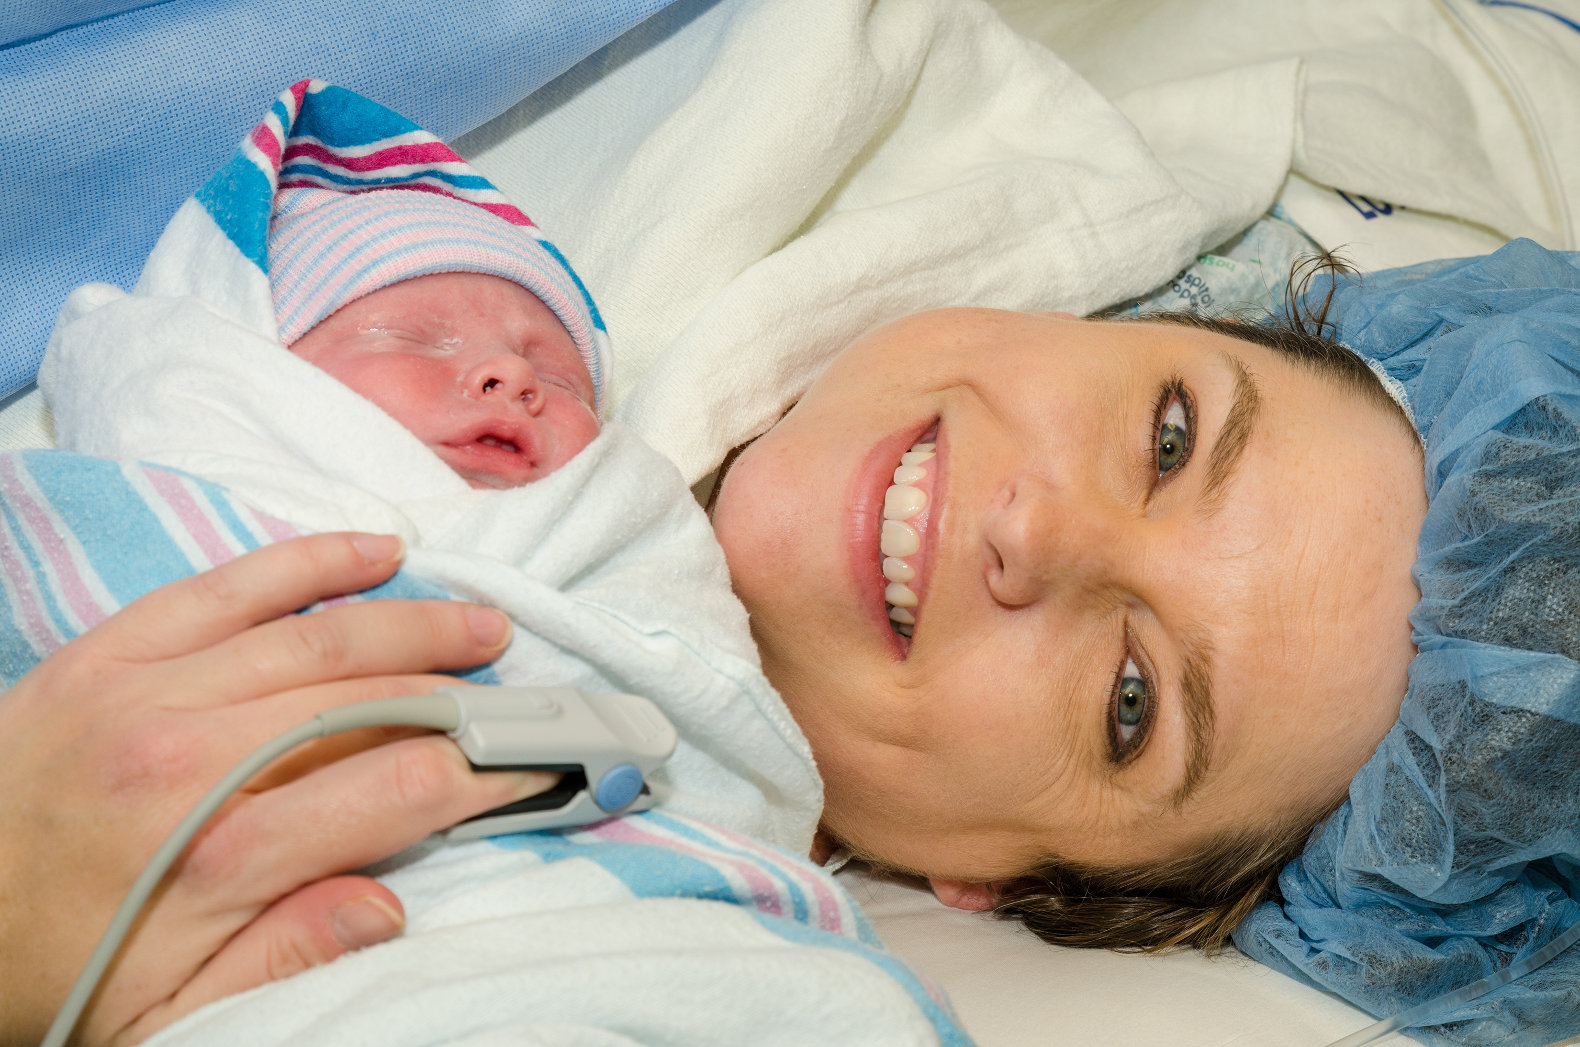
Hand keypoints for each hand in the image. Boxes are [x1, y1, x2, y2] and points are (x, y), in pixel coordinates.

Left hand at [0, 532, 552, 1045]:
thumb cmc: (49, 973)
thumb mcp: (167, 1016)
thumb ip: (284, 958)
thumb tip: (389, 903)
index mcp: (224, 854)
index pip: (401, 788)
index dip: (484, 773)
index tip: (531, 769)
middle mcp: (195, 755)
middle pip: (373, 701)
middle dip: (468, 696)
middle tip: (529, 695)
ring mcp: (148, 688)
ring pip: (317, 634)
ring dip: (414, 623)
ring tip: (482, 623)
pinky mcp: (109, 649)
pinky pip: (227, 584)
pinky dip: (308, 561)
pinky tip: (374, 550)